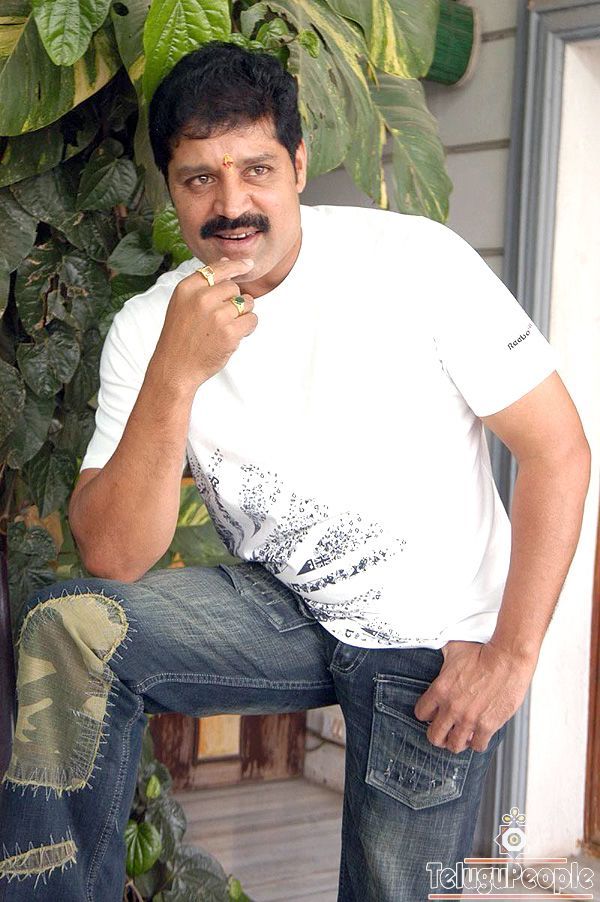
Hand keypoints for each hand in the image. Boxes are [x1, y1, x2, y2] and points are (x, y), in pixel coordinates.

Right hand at [153, 256, 257, 388]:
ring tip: (225, 328)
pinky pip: (251, 320)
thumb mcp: (181, 305)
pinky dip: (247, 328)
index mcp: (187, 289)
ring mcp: (216, 315)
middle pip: (234, 288)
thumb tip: (226, 263)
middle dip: (234, 301)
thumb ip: (201, 285)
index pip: (217, 269)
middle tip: (222, 319)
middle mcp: (201, 298)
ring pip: (246, 303)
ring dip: (242, 315)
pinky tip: (233, 336)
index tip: (248, 264)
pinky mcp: (229, 332)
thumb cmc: (179, 339)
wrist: (175, 368)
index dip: (236, 266)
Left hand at [413, 640, 537, 752]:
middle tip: (446, 732)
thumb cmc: (483, 653)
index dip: (427, 715)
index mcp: (440, 690)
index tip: (434, 714)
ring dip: (457, 742)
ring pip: (454, 746)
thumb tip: (438, 650)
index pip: (421, 714)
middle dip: (439, 735)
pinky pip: (478, 746)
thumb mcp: (453, 650)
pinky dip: (478, 743)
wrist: (507, 660)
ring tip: (462, 736)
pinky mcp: (487, 726)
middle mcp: (451, 707)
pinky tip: (480, 734)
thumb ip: (443, 657)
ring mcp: (469, 719)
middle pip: (434, 736)